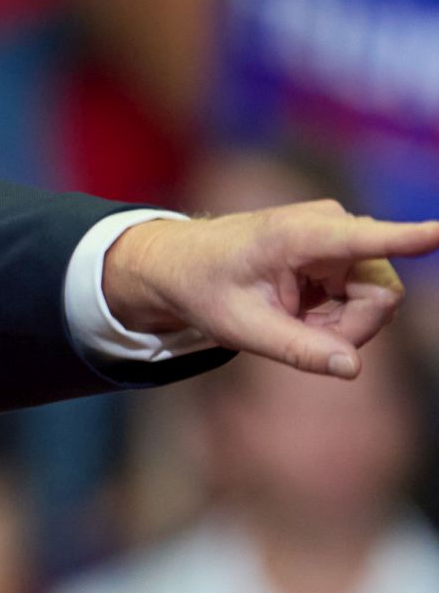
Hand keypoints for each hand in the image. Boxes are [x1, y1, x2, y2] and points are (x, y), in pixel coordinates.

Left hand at [102, 201, 438, 377]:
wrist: (181, 263)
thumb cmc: (205, 289)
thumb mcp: (240, 328)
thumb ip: (297, 349)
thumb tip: (351, 367)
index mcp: (298, 235)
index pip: (367, 237)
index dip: (411, 236)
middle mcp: (329, 225)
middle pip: (381, 295)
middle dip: (348, 327)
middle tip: (295, 333)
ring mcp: (341, 235)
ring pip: (376, 299)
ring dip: (337, 323)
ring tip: (288, 318)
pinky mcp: (345, 247)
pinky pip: (364, 296)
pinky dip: (333, 315)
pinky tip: (297, 309)